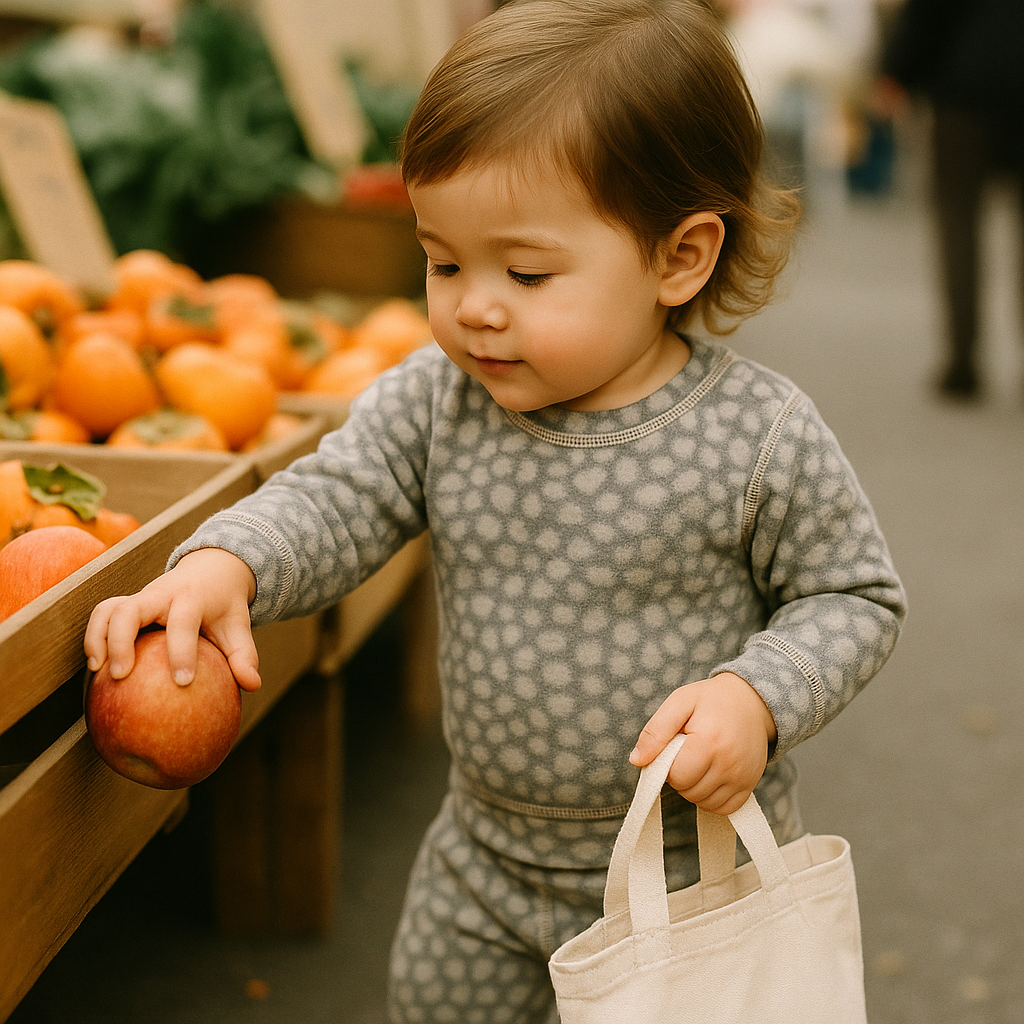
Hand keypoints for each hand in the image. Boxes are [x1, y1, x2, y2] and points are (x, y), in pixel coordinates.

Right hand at [84, 548, 260, 691]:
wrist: (211, 569)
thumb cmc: (224, 604)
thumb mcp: (239, 625)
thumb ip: (245, 654)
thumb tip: (252, 685)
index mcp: (192, 598)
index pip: (183, 622)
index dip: (182, 651)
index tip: (183, 682)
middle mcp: (162, 594)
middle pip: (131, 609)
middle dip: (122, 641)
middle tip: (121, 676)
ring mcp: (141, 596)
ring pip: (109, 609)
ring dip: (98, 638)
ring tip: (99, 672)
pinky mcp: (127, 602)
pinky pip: (103, 614)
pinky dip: (95, 637)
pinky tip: (98, 669)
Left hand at [629, 672, 776, 814]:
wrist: (752, 701)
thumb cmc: (711, 700)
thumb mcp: (679, 702)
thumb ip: (656, 731)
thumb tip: (636, 760)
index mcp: (709, 741)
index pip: (676, 776)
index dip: (668, 764)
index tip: (674, 747)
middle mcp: (729, 763)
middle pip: (689, 792)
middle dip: (680, 776)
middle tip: (687, 753)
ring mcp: (742, 777)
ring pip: (704, 803)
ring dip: (694, 788)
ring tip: (699, 762)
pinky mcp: (750, 785)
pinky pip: (724, 809)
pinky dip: (711, 799)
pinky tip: (709, 777)